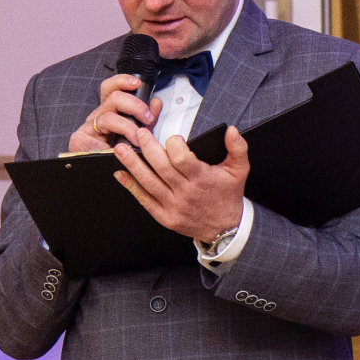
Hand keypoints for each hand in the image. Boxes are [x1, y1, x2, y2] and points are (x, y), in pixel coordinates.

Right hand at [67, 74, 163, 152]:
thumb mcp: (138, 134)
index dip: (122, 81)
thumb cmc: (121, 156)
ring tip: (138, 138)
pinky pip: (100, 133)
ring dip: (128, 126)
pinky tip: (122, 148)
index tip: (137, 83)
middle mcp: (98, 116)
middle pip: (113, 97)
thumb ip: (147, 119)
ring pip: (108, 115)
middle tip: (148, 118)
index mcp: (110, 111)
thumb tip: (156, 102)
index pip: (111, 88)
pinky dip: (116, 139)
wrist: (102, 177)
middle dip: (134, 105)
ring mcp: (88, 127)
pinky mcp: (80, 139)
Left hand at [112, 124, 247, 242]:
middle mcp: (186, 193)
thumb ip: (237, 148)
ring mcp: (173, 206)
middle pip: (161, 168)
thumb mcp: (239, 170)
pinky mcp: (165, 217)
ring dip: (132, 165)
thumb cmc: (228, 195)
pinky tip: (120, 174)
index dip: (174, 145)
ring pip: (149, 182)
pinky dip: (131, 187)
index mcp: (202, 179)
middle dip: (147, 148)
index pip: (181, 159)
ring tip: (121, 150)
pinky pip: (145, 200)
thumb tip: (231, 130)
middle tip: (139, 133)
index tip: (173, 138)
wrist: (225, 229)